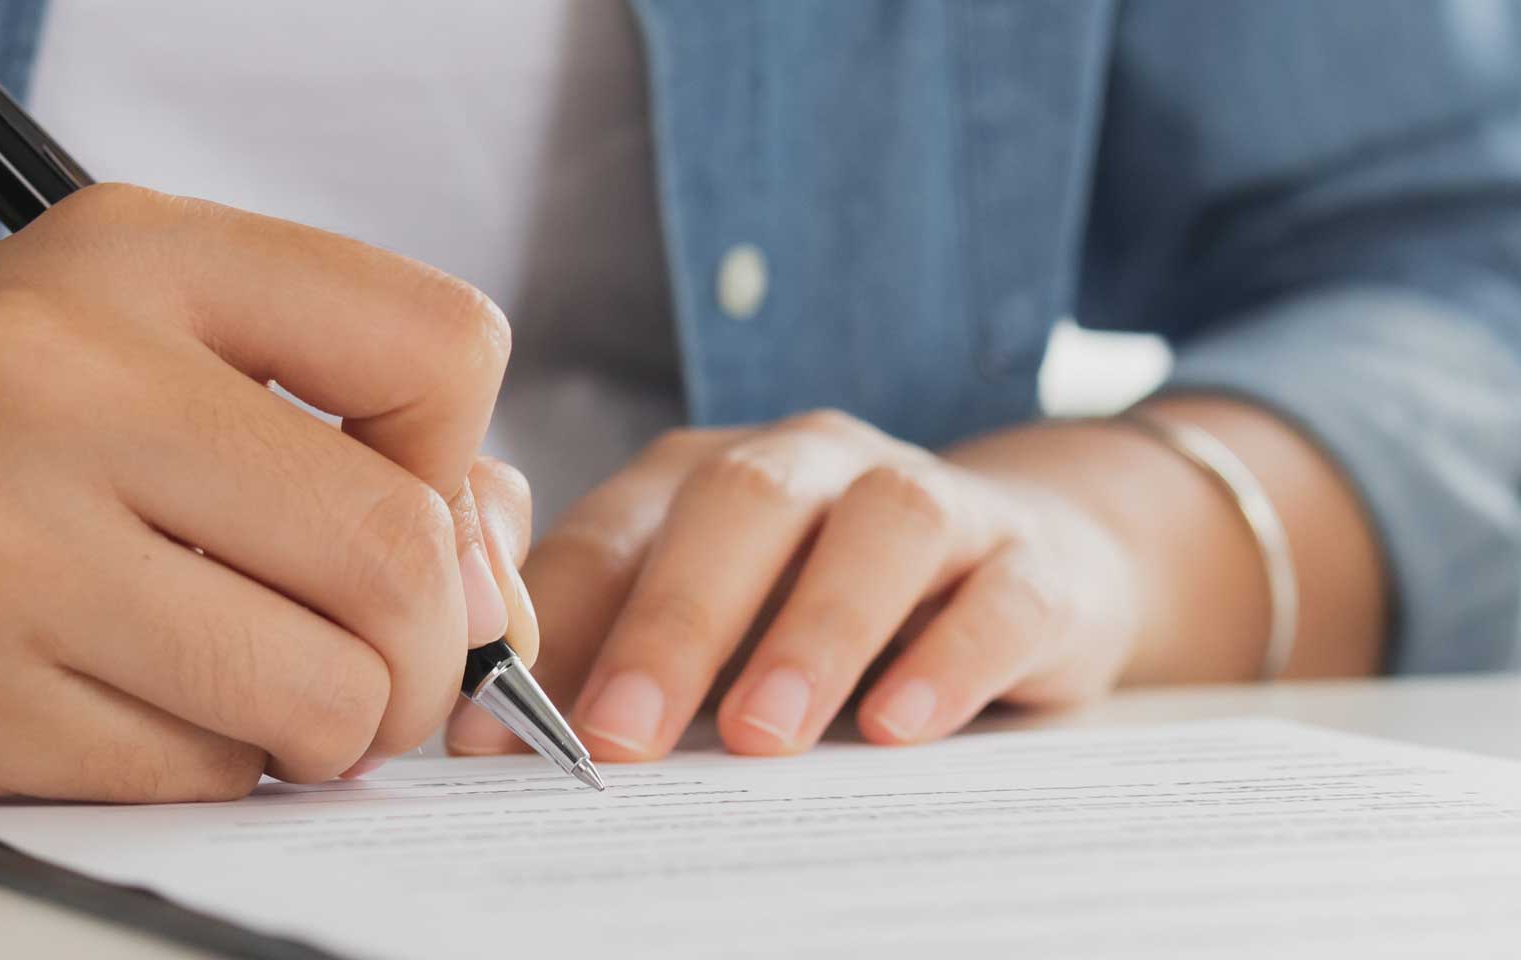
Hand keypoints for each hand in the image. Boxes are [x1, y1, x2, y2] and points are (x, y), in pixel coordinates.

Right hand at [0, 184, 529, 803]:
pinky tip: (115, 719)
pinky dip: (202, 776)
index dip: (456, 458)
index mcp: (125, 253)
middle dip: (418, 651)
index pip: (438, 345)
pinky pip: (201, 779)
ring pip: (321, 694)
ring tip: (237, 694)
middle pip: (401, 550)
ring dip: (319, 733)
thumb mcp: (126, 362)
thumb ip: (327, 432)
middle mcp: (58, 370)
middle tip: (363, 670)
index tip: (387, 504)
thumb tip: (491, 579)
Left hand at [445, 409, 1144, 760]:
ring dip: (814, 630)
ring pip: (878, 528)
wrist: (1030, 562)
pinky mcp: (1032, 561)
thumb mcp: (712, 626)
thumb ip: (608, 660)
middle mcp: (814, 464)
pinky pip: (997, 594)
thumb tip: (488, 743)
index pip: (614, 535)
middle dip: (672, 623)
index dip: (547, 631)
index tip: (494, 738)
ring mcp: (932, 499)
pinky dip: (950, 657)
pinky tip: (899, 725)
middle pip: (739, 506)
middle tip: (619, 738)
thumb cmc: (823, 605)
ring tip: (763, 735)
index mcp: (705, 477)